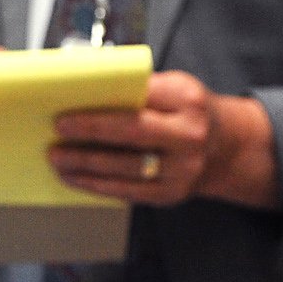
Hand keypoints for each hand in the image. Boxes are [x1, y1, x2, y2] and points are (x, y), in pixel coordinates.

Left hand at [49, 69, 278, 207]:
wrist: (225, 147)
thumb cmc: (186, 111)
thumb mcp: (172, 87)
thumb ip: (136, 88)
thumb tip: (81, 90)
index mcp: (187, 101)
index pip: (139, 101)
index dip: (101, 109)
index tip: (66, 111)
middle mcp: (190, 137)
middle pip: (133, 135)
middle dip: (90, 134)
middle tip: (58, 132)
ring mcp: (184, 170)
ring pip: (127, 168)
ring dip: (86, 164)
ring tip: (57, 157)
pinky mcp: (172, 194)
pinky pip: (129, 192)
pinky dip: (97, 185)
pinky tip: (75, 177)